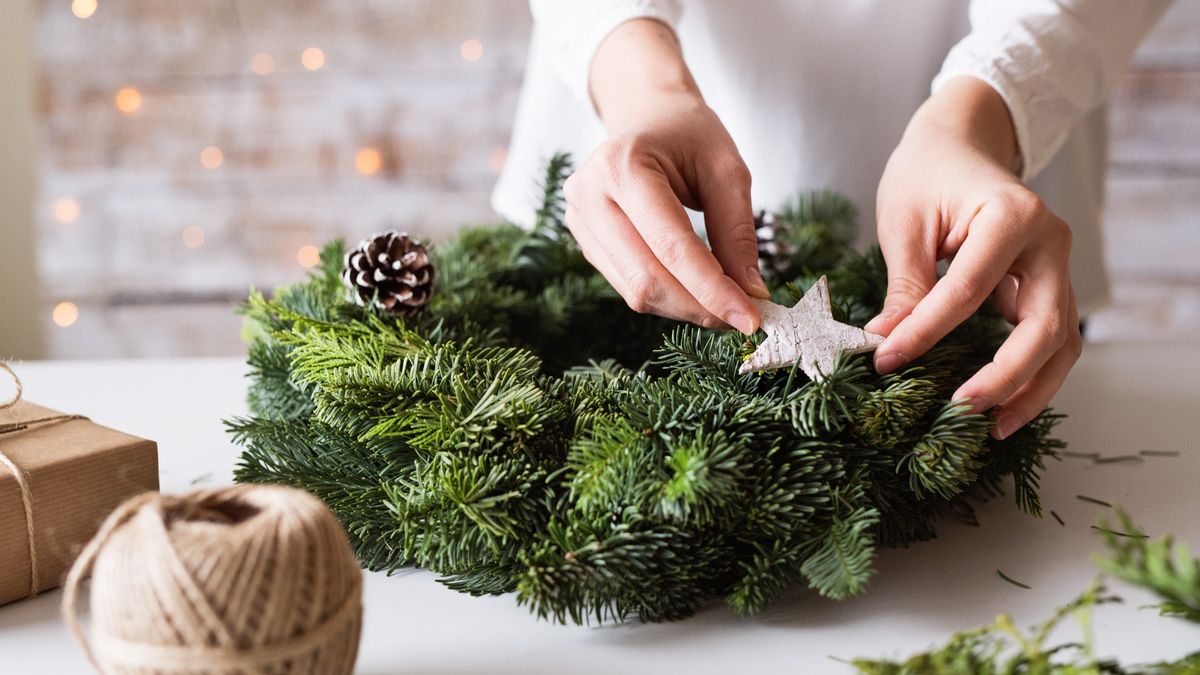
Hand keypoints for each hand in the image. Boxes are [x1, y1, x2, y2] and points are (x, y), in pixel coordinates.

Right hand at [563, 19, 768, 333]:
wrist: (646, 114)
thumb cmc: (688, 134)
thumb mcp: (727, 169)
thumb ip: (738, 232)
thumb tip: (751, 293)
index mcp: (622, 166)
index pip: (671, 246)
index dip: (712, 289)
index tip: (751, 319)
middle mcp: (589, 195)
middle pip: (647, 277)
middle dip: (699, 306)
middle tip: (743, 318)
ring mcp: (579, 221)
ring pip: (635, 291)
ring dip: (685, 308)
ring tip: (725, 307)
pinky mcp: (584, 241)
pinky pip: (628, 286)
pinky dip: (668, 298)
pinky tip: (696, 293)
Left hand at [866, 77, 1081, 439]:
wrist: (960, 143)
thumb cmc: (927, 173)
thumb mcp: (905, 222)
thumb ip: (905, 285)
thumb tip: (887, 343)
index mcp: (1011, 215)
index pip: (968, 290)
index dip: (926, 332)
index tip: (885, 360)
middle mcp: (1048, 242)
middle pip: (1043, 325)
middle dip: (1004, 375)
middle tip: (962, 409)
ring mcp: (1056, 265)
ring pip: (1061, 341)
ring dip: (1032, 388)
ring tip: (994, 426)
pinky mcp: (1048, 284)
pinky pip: (1052, 338)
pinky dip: (1034, 374)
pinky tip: (1004, 403)